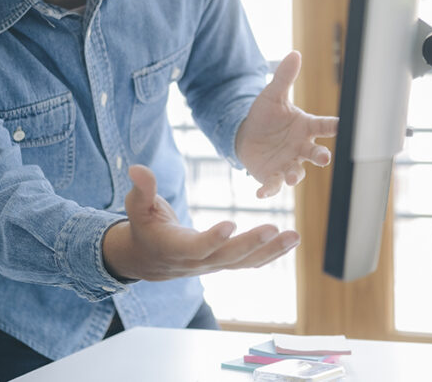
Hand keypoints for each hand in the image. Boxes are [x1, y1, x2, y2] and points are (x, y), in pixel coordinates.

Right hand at [102, 165, 299, 281]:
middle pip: (228, 257)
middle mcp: (198, 262)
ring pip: (245, 262)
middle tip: (273, 228)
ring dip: (271, 251)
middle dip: (251, 244)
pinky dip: (271, 253)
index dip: (212, 238)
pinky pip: (251, 262)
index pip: (196, 247)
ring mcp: (214, 264)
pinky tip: (291, 241)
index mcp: (175, 248)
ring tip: (295, 236)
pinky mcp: (225, 262)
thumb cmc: (143, 226)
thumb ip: (141, 189)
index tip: (230, 224)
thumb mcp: (137, 206)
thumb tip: (137, 168)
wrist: (149, 258)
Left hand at [235, 51, 338, 197]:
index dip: (335, 127)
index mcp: (306, 127)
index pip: (325, 126)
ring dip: (296, 175)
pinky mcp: (272, 176)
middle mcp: (301, 148)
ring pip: (297, 172)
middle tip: (324, 158)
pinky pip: (273, 185)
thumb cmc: (266, 115)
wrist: (246, 135)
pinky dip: (268, 190)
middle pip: (316, 153)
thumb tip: (295, 53)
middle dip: (321, 157)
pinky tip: (259, 193)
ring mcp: (288, 163)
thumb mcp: (273, 95)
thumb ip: (284, 77)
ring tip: (292, 177)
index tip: (344, 126)